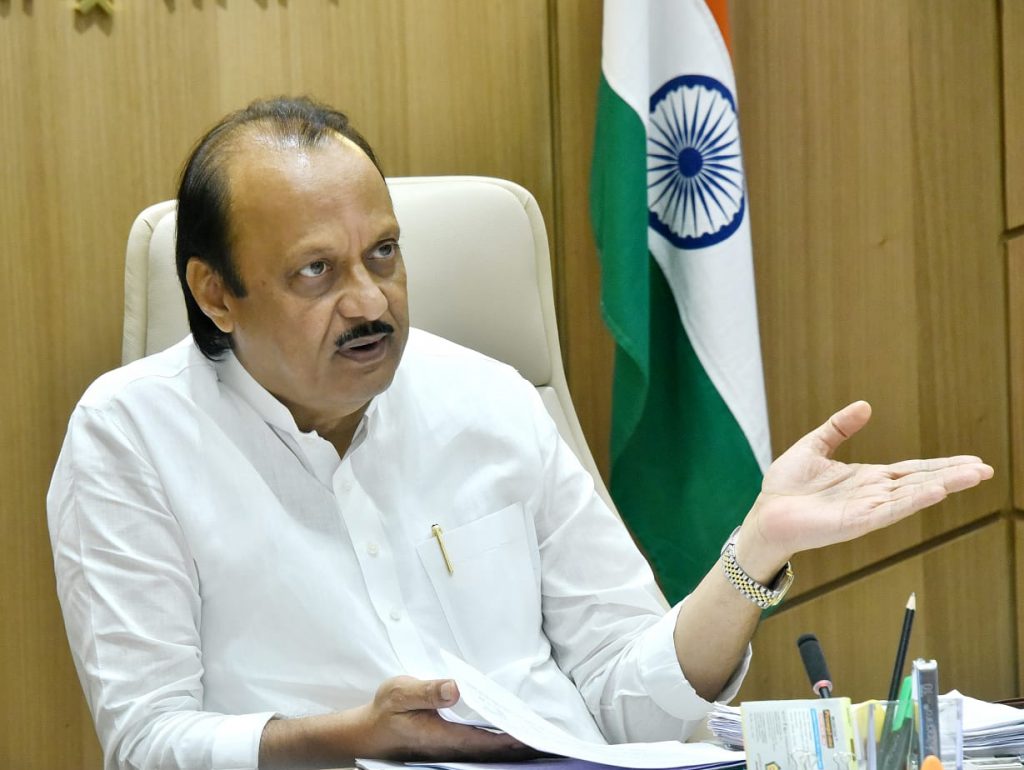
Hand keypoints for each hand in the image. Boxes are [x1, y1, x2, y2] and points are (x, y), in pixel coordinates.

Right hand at [349, 675, 533, 761]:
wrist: (366, 733)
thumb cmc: (385, 712)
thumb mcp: (400, 692)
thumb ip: (427, 691)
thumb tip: (455, 688)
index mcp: (443, 737)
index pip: (486, 741)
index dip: (512, 737)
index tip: (534, 731)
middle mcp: (451, 748)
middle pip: (492, 749)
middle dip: (517, 741)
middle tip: (545, 732)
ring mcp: (450, 750)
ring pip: (487, 749)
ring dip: (510, 742)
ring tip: (535, 731)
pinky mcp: (448, 746)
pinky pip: (478, 745)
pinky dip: (496, 739)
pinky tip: (508, 731)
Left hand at [737, 401, 992, 573]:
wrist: (766, 514)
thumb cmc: (786, 486)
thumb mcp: (813, 446)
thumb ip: (838, 427)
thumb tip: (865, 406)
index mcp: (866, 478)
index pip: (912, 470)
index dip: (941, 465)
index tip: (971, 461)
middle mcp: (873, 494)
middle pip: (921, 482)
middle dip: (953, 475)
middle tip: (986, 469)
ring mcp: (868, 509)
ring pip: (914, 495)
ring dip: (944, 485)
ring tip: (974, 476)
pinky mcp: (858, 521)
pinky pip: (891, 509)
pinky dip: (915, 500)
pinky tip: (937, 492)